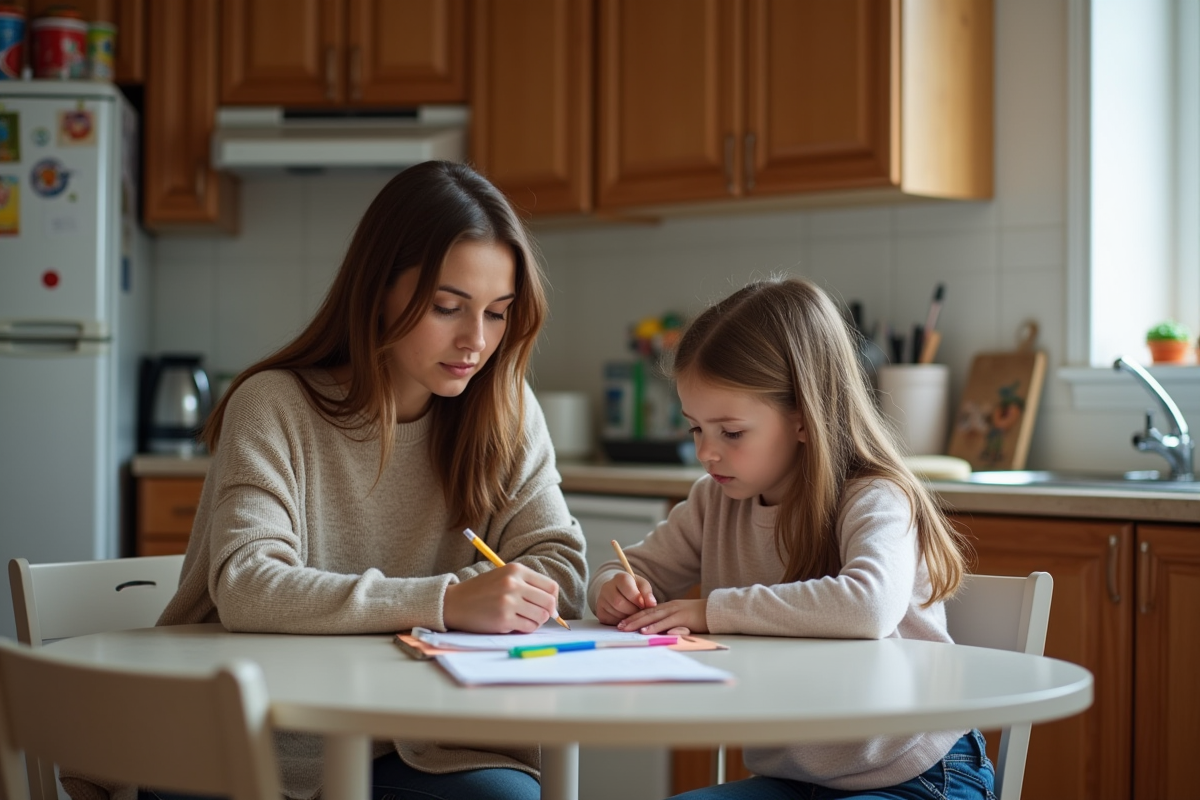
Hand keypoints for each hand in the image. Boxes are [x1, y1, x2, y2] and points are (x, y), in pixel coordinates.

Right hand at [443, 563, 560, 632]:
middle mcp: (514, 584)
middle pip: (549, 602)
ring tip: (524, 620)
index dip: (553, 599)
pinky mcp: (503, 619)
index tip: (548, 606)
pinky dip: (526, 629)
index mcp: (516, 570)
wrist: (454, 602)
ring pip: (541, 616)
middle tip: (539, 616)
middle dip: (548, 613)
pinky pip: (528, 627)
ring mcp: (509, 602)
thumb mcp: (504, 576)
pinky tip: (516, 625)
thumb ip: (527, 585)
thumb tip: (552, 605)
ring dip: (537, 622)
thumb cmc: (481, 591)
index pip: (550, 586)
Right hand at [595, 573, 656, 625]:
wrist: (619, 592)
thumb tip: (651, 604)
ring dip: (627, 617)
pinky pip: (610, 620)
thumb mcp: (642, 586)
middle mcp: (607, 587)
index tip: (643, 605)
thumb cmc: (634, 589)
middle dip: (632, 610)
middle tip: (639, 612)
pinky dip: (620, 621)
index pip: (626, 586)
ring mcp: (601, 599)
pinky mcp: (600, 611)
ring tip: (633, 614)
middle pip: (619, 602)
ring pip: (615, 612)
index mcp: (620, 578)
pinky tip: (625, 617)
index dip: (636, 598)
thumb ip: (647, 594)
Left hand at [617, 598, 707, 634]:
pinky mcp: (683, 617)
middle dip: (631, 620)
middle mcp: (670, 607)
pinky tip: (645, 631)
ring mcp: (676, 611)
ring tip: (626, 628)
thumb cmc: (702, 617)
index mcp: (669, 607)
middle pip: (646, 613)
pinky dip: (654, 627)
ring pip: (652, 617)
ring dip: (638, 623)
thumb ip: (672, 624)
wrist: (718, 610)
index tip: (623, 623)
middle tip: (618, 626)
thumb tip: (663, 633)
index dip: (635, 617)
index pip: (648, 611)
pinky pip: (665, 622)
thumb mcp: (684, 619)